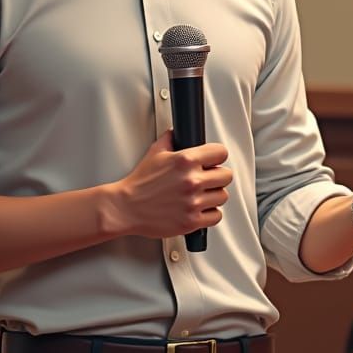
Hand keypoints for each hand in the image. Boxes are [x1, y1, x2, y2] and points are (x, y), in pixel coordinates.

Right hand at [107, 130, 232, 237]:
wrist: (126, 207)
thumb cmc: (139, 183)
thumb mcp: (155, 153)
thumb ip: (170, 139)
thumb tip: (177, 132)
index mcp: (186, 161)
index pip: (221, 153)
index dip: (217, 156)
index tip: (213, 161)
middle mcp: (192, 181)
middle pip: (226, 176)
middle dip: (218, 176)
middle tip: (208, 179)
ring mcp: (193, 202)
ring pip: (222, 196)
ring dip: (214, 195)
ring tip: (201, 194)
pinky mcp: (191, 221)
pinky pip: (216, 216)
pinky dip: (210, 213)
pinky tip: (200, 208)